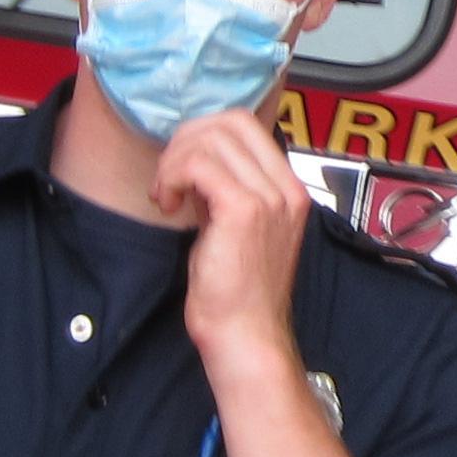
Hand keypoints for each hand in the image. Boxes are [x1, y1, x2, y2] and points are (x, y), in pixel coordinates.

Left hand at [155, 105, 312, 381]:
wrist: (245, 335)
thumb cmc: (237, 293)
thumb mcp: (237, 228)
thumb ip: (226, 190)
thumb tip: (195, 161)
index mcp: (289, 189)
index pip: (245, 124)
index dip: (203, 136)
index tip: (182, 171)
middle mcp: (287, 188)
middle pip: (230, 121)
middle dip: (186, 141)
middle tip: (168, 179)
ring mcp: (270, 198)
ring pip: (211, 139)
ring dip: (175, 161)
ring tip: (166, 195)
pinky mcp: (245, 211)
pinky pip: (198, 164)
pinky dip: (173, 175)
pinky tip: (168, 204)